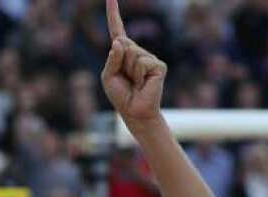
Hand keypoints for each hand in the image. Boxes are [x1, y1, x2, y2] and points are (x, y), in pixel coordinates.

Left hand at [101, 0, 166, 130]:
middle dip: (118, 62)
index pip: (117, 29)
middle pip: (122, 43)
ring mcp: (149, 57)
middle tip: (125, 79)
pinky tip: (143, 84)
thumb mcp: (108, 76)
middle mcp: (137, 52)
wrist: (134, 111)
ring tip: (134, 83)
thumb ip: (112, 59)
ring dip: (128, 70)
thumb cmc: (120, 95)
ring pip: (132, 53)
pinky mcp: (159, 65)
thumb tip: (119, 41)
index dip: (113, 13)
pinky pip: (142, 62)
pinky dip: (138, 75)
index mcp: (123, 53)